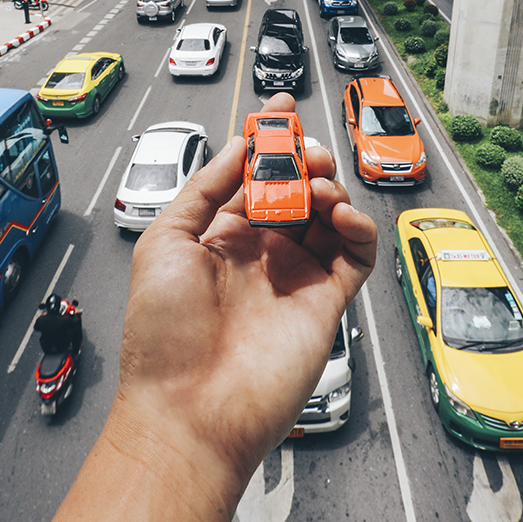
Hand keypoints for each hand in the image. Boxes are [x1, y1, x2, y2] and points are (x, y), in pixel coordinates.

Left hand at [106, 93, 375, 501]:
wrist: (189, 411)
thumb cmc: (163, 337)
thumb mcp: (165, 241)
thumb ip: (205, 187)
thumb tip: (237, 144)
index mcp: (219, 237)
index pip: (253, 175)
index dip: (269, 141)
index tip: (279, 110)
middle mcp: (259, 254)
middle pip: (297, 189)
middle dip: (305, 160)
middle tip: (307, 151)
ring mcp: (294, 277)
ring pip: (329, 215)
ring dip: (331, 188)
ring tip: (321, 185)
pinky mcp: (326, 303)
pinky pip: (355, 255)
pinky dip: (359, 228)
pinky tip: (342, 215)